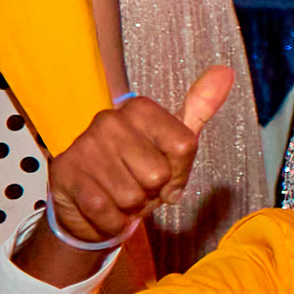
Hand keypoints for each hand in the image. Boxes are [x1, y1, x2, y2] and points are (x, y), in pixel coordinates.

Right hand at [37, 68, 232, 259]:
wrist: (87, 204)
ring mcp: (86, 146)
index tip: (166, 175)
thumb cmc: (136, 173)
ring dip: (131, 208)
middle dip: (153, 192)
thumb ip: (199, 109)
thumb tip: (225, 72)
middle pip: (159, 174)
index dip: (180, 173)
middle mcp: (110, 120)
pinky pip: (109, 212)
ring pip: (133, 196)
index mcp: (140, 108)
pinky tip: (105, 209)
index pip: (185, 146)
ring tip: (119, 196)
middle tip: (137, 187)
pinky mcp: (67, 173)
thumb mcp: (173, 142)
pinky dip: (113, 221)